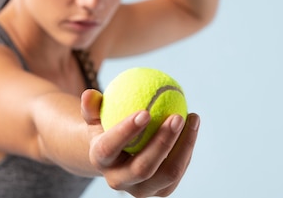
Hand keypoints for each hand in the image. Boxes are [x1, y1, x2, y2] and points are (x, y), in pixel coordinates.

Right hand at [81, 89, 199, 197]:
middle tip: (176, 116)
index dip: (126, 131)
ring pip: (168, 173)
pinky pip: (178, 171)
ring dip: (183, 145)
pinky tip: (192, 125)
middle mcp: (118, 180)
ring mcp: (141, 189)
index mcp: (100, 159)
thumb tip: (90, 93)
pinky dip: (187, 148)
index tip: (145, 111)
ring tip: (191, 118)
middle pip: (143, 167)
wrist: (116, 157)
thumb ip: (92, 106)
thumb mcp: (95, 116)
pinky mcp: (161, 190)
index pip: (110, 148)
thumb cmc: (105, 127)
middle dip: (162, 143)